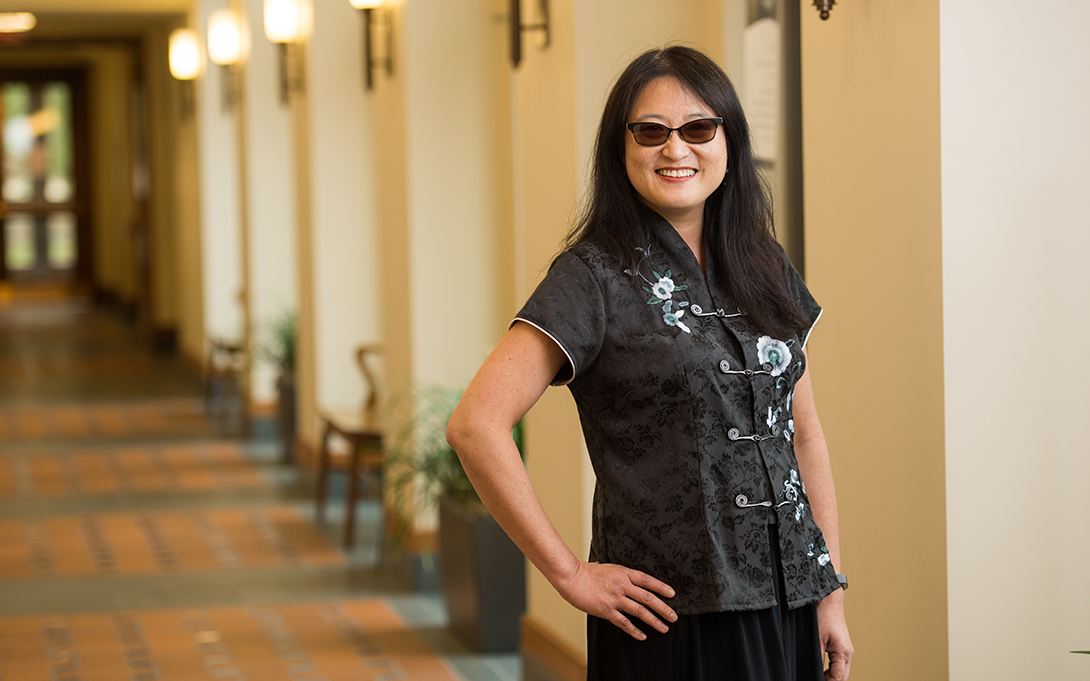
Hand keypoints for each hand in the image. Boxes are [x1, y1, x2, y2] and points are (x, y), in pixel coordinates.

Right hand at [553, 561, 677, 640]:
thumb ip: (622, 575)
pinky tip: (643, 636)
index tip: (672, 594)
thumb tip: (632, 581)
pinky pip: (624, 623)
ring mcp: (615, 599)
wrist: (572, 578)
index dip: (661, 587)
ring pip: (640, 611)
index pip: (647, 580)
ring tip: (664, 627)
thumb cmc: (588, 572)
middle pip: (648, 598)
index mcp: (624, 573)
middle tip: (674, 616)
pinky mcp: (607, 611)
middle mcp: (622, 586)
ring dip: (654, 621)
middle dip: (663, 608)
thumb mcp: (609, 568)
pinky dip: (635, 630)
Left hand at [817, 595, 853, 679]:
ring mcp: (847, 651)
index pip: (838, 677)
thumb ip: (818, 658)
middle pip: (843, 677)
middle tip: (816, 679)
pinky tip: (824, 670)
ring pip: (842, 671)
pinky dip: (833, 669)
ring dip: (833, 676)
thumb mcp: (818, 640)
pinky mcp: (843, 647)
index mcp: (844, 653)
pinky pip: (841, 664)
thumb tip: (816, 672)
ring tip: (819, 677)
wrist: (829, 602)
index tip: (816, 680)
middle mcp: (848, 654)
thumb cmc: (824, 617)